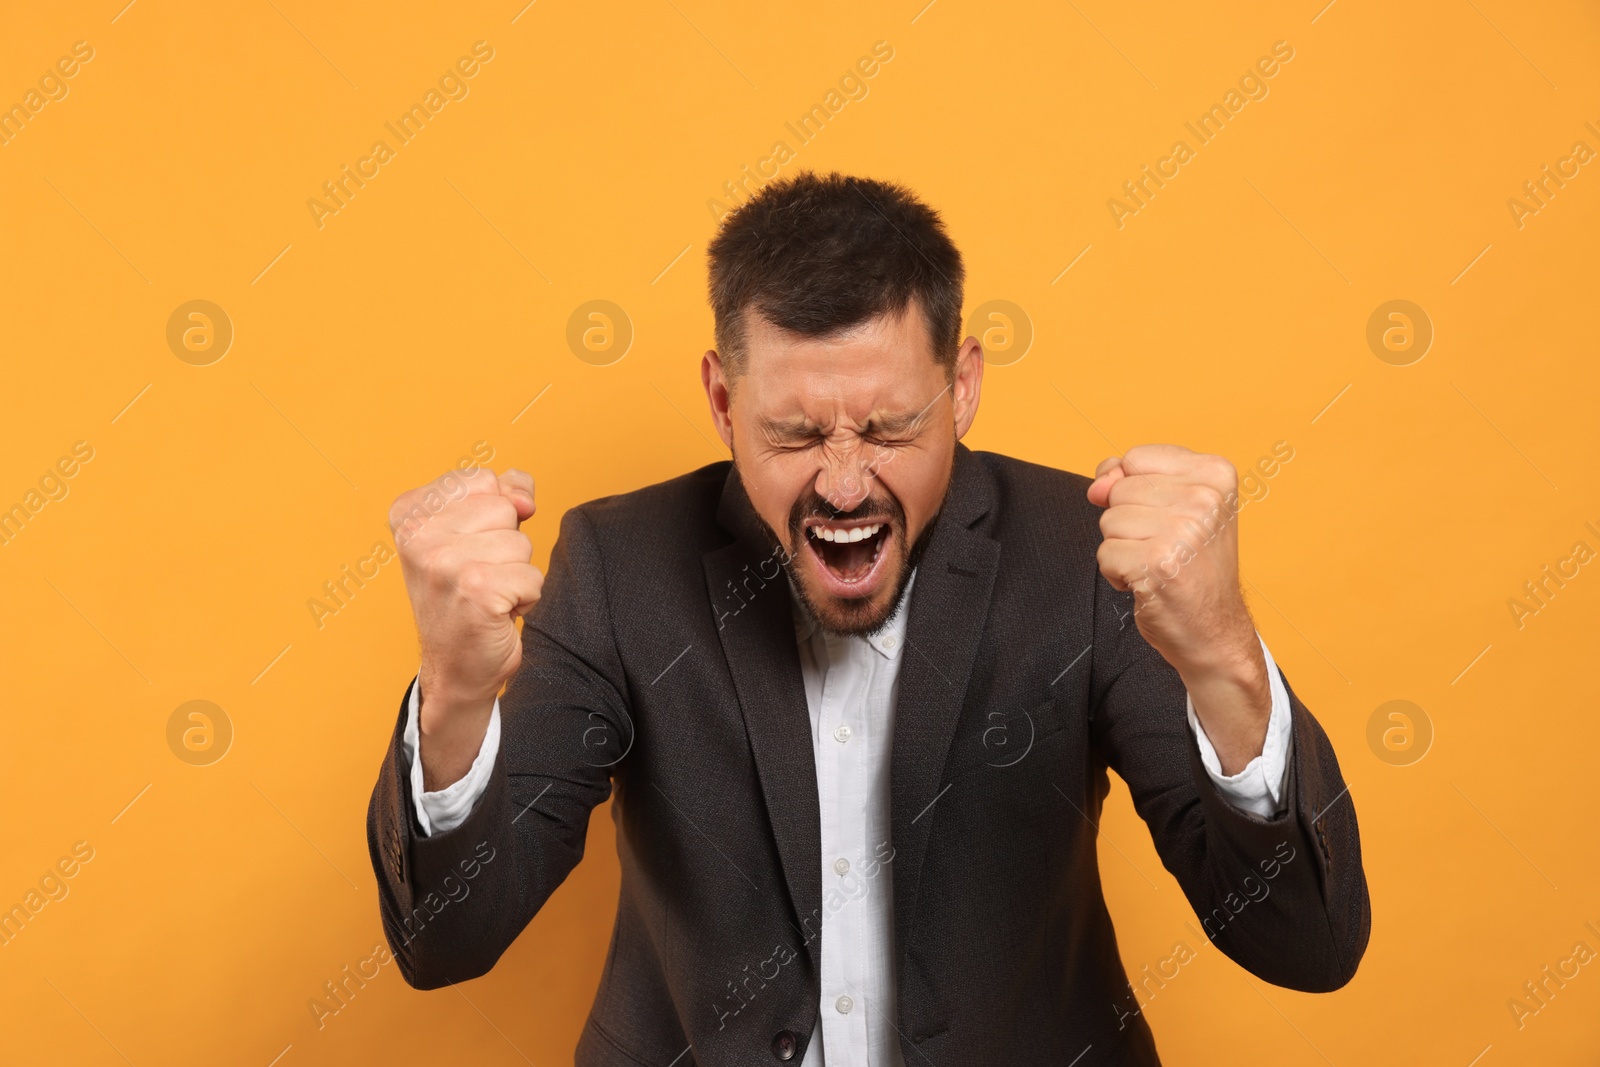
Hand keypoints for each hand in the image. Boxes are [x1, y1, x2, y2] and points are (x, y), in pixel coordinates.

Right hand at [389, 467, 541, 787]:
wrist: (455, 666)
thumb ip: (502, 493)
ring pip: (522, 544)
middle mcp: (418, 536)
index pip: (482, 479)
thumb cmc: (465, 595)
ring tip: (486, 594)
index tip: (469, 545)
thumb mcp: (475, 532)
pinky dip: (525, 598)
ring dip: (516, 573)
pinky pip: (532, 576)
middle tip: (478, 575)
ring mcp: (444, 564)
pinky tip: (496, 612)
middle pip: (504, 508)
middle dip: (505, 543)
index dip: (494, 512)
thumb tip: (524, 497)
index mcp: (409, 513)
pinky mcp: (475, 592)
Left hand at [1088, 444, 1269, 771]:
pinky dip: (1117, 573)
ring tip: (1158, 564)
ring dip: (1122, 548)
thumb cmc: (1191, 565)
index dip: (1134, 489)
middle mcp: (1205, 498)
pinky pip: (1105, 554)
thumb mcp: (1174, 506)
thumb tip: (1098, 484)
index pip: (1135, 458)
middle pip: (1119, 489)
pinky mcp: (1159, 564)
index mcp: (1216, 473)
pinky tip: (1149, 583)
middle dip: (1128, 521)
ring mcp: (1183, 531)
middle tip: (1165, 547)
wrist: (1214, 630)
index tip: (1168, 516)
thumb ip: (1130, 478)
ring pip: (1108, 521)